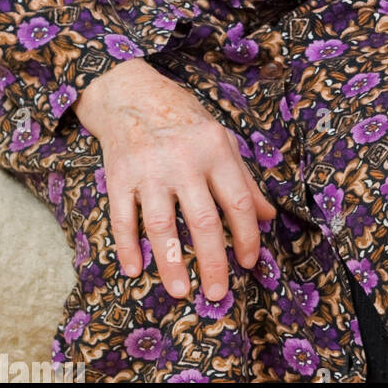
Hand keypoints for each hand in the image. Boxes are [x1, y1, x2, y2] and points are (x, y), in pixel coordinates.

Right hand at [74, 58, 275, 302]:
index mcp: (215, 149)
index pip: (237, 201)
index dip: (247, 236)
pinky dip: (127, 246)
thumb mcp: (221, 140)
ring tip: (181, 291)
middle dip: (212, 261)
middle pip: (202, 220)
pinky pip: (122, 218)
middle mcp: (184, 161)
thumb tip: (268, 217)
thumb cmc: (184, 121)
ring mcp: (149, 170)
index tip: (249, 263)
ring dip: (170, 263)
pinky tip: (134, 269)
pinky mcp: (119, 176)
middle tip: (217, 293)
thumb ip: (244, 179)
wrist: (131, 94)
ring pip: (161, 225)